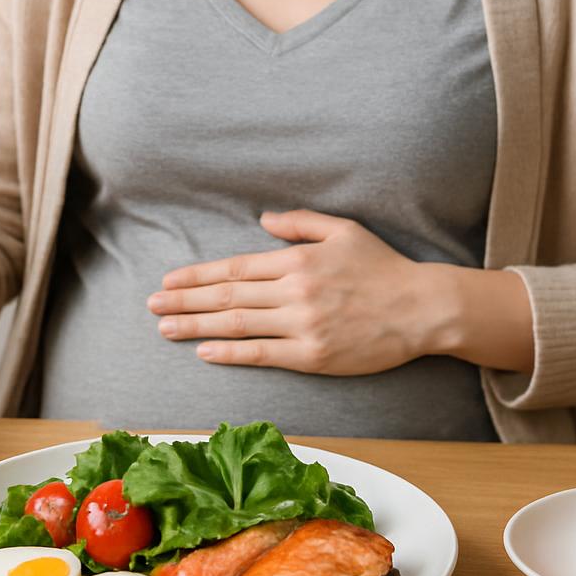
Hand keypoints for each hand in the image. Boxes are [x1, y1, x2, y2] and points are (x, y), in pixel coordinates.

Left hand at [144, 210, 459, 373]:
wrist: (423, 308)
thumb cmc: (384, 268)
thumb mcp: (345, 230)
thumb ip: (301, 223)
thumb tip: (263, 220)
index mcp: (297, 260)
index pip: (234, 269)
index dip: (197, 276)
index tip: (169, 280)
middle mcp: (294, 291)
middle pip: (226, 297)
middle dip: (183, 300)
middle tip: (152, 304)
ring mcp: (303, 325)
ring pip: (237, 325)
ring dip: (195, 326)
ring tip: (165, 327)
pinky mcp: (314, 356)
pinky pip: (262, 354)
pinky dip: (230, 353)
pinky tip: (204, 351)